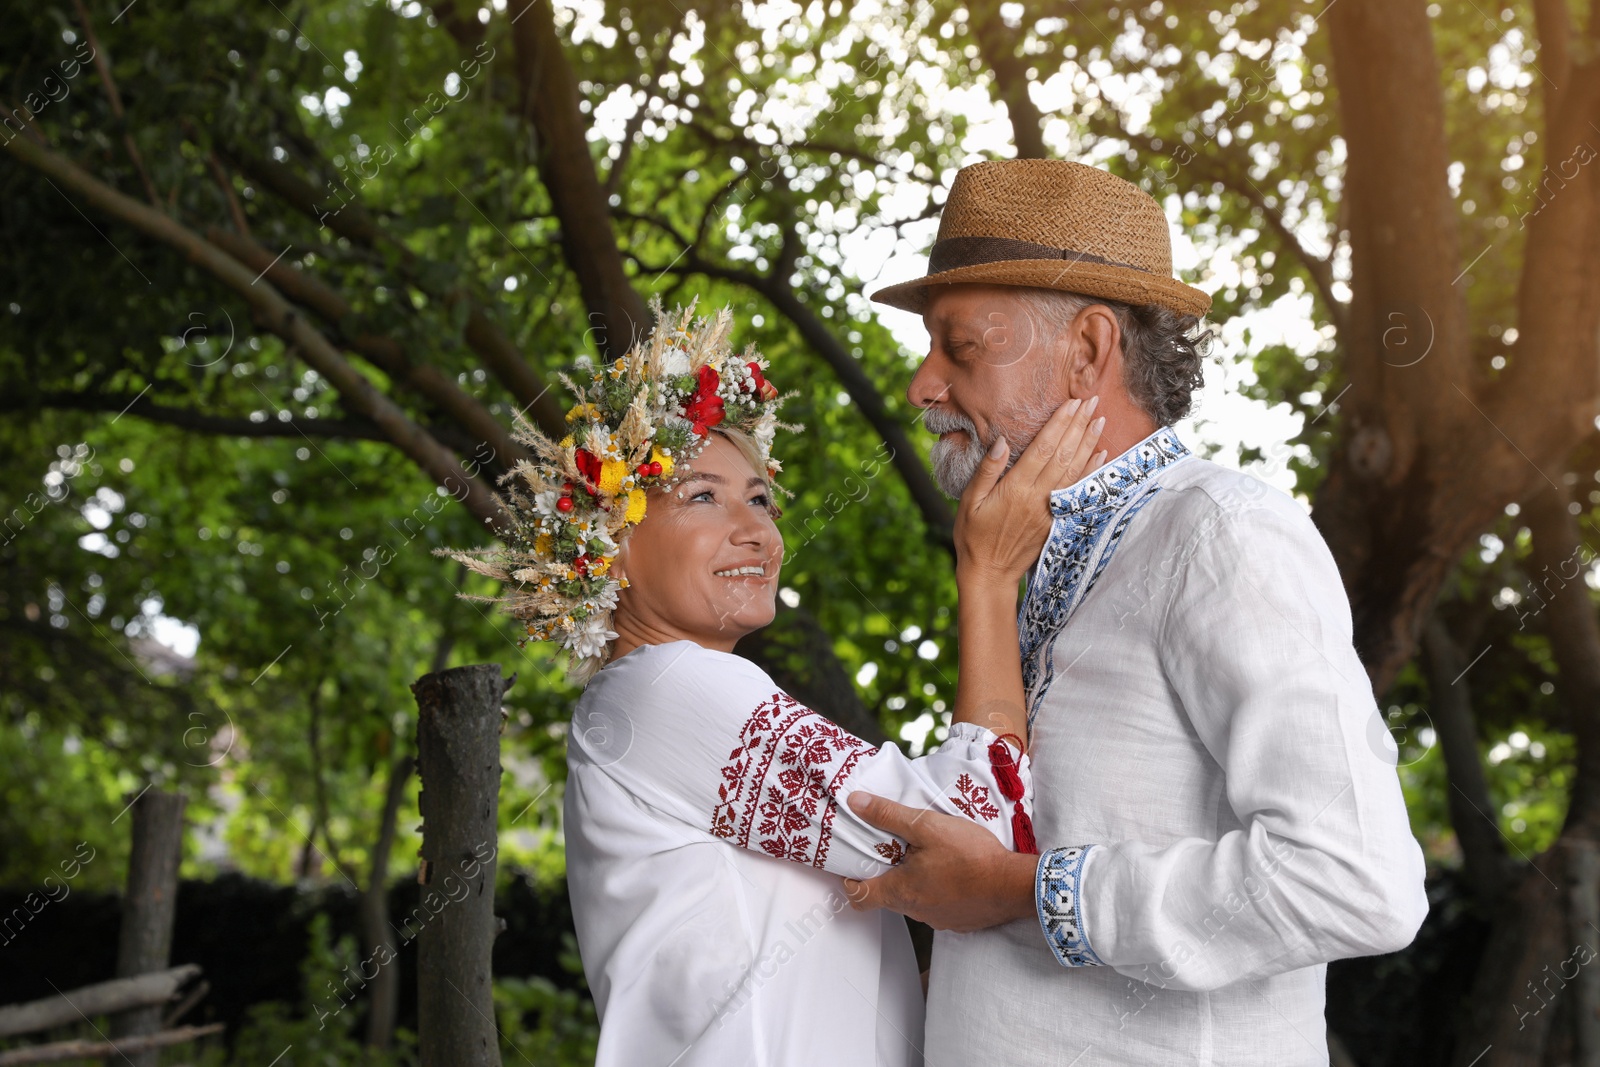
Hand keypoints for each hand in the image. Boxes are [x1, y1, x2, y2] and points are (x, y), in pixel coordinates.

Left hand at [841, 792, 1038, 931]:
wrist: (1014, 886)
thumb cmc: (970, 856)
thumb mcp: (927, 826)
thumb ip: (889, 815)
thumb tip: (855, 803)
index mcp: (900, 891)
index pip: (858, 897)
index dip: (850, 881)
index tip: (852, 865)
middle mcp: (915, 911)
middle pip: (886, 896)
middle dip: (885, 873)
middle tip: (892, 849)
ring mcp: (938, 920)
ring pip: (914, 900)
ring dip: (914, 881)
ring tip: (927, 855)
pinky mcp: (958, 921)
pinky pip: (938, 906)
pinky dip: (938, 890)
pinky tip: (952, 871)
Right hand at [954, 396, 1105, 587]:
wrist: (989, 574)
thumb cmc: (973, 536)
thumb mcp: (969, 500)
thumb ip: (987, 470)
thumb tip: (1001, 440)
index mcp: (1015, 488)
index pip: (1043, 448)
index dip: (1060, 424)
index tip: (1072, 403)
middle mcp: (1038, 497)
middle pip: (1064, 454)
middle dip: (1079, 425)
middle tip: (1092, 401)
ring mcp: (1051, 510)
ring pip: (1075, 470)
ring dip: (1089, 443)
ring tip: (1100, 420)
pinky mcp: (1058, 521)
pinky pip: (1078, 491)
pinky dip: (1091, 471)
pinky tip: (1101, 454)